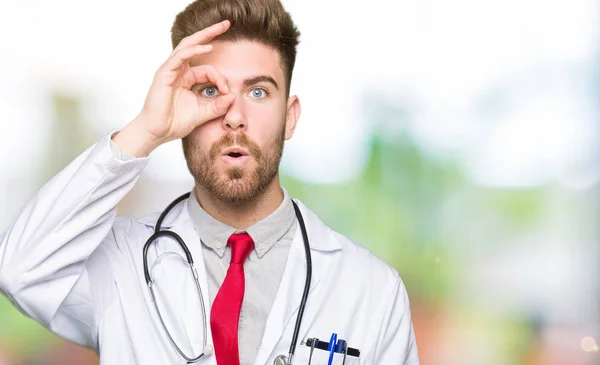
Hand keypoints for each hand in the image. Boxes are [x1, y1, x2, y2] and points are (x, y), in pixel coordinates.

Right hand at [114, 20, 234, 156]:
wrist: (157, 133)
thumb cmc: (175, 123)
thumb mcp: (203, 113)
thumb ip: (218, 105)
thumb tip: (234, 95)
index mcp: (187, 79)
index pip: (208, 70)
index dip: (221, 79)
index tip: (228, 92)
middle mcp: (178, 71)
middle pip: (195, 45)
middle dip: (211, 33)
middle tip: (227, 23)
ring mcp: (170, 70)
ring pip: (188, 46)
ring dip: (205, 35)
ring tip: (221, 27)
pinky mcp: (164, 74)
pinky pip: (179, 57)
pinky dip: (193, 51)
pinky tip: (207, 47)